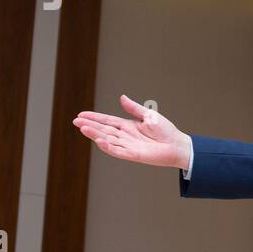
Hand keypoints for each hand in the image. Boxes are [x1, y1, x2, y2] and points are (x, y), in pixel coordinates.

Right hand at [73, 94, 190, 168]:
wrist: (177, 145)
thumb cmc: (166, 131)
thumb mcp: (148, 115)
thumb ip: (134, 108)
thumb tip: (121, 97)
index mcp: (128, 126)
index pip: (107, 121)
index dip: (94, 118)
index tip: (81, 114)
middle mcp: (125, 136)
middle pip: (103, 130)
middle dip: (89, 125)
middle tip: (75, 121)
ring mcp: (127, 146)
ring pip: (107, 140)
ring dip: (94, 134)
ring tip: (82, 128)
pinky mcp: (132, 155)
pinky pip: (116, 150)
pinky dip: (107, 146)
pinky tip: (98, 140)